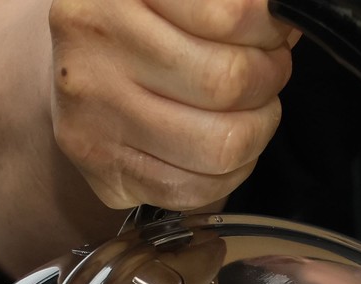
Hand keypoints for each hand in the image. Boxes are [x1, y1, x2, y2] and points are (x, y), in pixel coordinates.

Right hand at [51, 0, 297, 209]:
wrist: (76, 67)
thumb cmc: (139, 23)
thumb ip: (226, 3)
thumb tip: (284, 20)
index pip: (230, 16)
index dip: (267, 29)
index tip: (271, 32)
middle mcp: (94, 44)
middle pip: (227, 83)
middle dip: (268, 80)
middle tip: (269, 71)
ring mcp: (93, 111)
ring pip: (221, 145)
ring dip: (257, 129)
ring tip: (251, 109)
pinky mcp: (102, 166)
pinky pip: (195, 189)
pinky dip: (229, 172)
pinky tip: (224, 144)